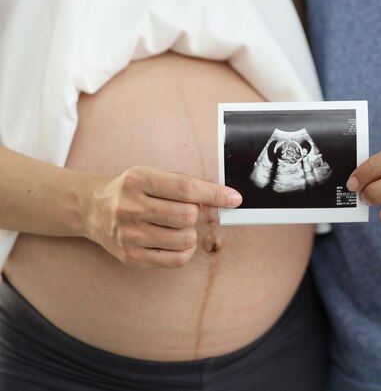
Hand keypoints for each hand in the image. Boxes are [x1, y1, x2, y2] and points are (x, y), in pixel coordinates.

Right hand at [83, 166, 241, 267]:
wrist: (92, 209)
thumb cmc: (131, 191)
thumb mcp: (151, 176)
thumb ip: (184, 184)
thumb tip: (223, 195)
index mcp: (137, 180)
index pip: (186, 188)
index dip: (215, 194)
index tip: (234, 199)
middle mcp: (130, 207)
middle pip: (188, 215)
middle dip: (195, 213)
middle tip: (185, 210)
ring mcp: (129, 234)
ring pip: (185, 239)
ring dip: (190, 233)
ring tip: (177, 226)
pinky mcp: (130, 256)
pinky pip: (176, 260)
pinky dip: (185, 251)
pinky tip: (177, 242)